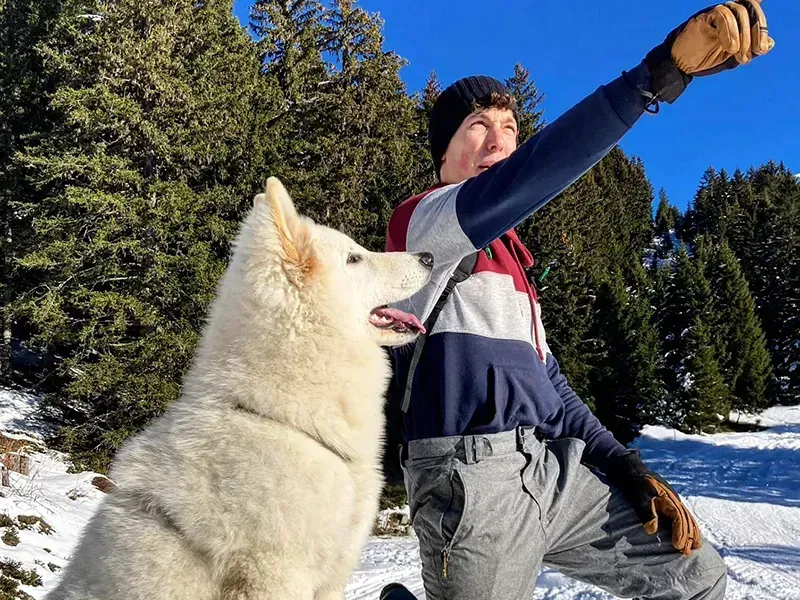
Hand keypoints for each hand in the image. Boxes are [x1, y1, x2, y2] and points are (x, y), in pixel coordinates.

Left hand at [605, 452, 701, 555]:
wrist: (633, 471)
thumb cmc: (636, 485)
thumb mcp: (639, 498)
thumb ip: (646, 513)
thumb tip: (652, 530)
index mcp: (669, 499)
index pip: (678, 519)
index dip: (679, 533)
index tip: (678, 546)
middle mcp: (674, 500)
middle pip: (686, 520)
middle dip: (688, 536)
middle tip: (688, 552)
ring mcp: (673, 500)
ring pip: (687, 518)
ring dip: (691, 532)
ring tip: (696, 546)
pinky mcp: (669, 502)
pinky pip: (682, 515)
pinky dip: (687, 525)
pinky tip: (688, 533)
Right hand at [643, 1, 774, 104]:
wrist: (678, 66)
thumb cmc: (703, 60)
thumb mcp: (731, 58)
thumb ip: (749, 50)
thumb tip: (770, 43)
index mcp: (736, 21)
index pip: (754, 11)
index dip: (761, 25)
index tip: (762, 48)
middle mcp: (728, 13)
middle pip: (750, 10)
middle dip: (757, 32)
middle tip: (753, 53)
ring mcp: (716, 13)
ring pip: (738, 12)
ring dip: (743, 35)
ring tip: (737, 54)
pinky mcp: (704, 16)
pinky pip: (722, 15)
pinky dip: (729, 32)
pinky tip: (729, 48)